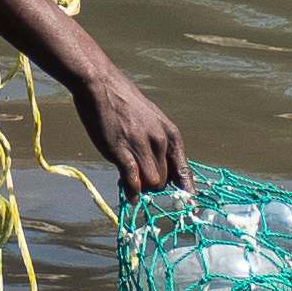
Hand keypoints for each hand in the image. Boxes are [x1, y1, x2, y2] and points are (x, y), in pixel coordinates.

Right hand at [66, 63, 189, 199]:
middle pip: (165, 181)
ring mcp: (142, 145)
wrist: (100, 84)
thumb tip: (157, 170)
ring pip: (152, 183)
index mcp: (171, 133)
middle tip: (138, 179)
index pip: (185, 169)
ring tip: (129, 178)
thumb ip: (157, 144)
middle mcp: (161, 140)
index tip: (191, 206)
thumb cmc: (123, 103)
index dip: (187, 190)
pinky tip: (129, 194)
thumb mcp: (150, 120)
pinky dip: (132, 190)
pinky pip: (133, 179)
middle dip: (152, 185)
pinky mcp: (121, 150)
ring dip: (141, 186)